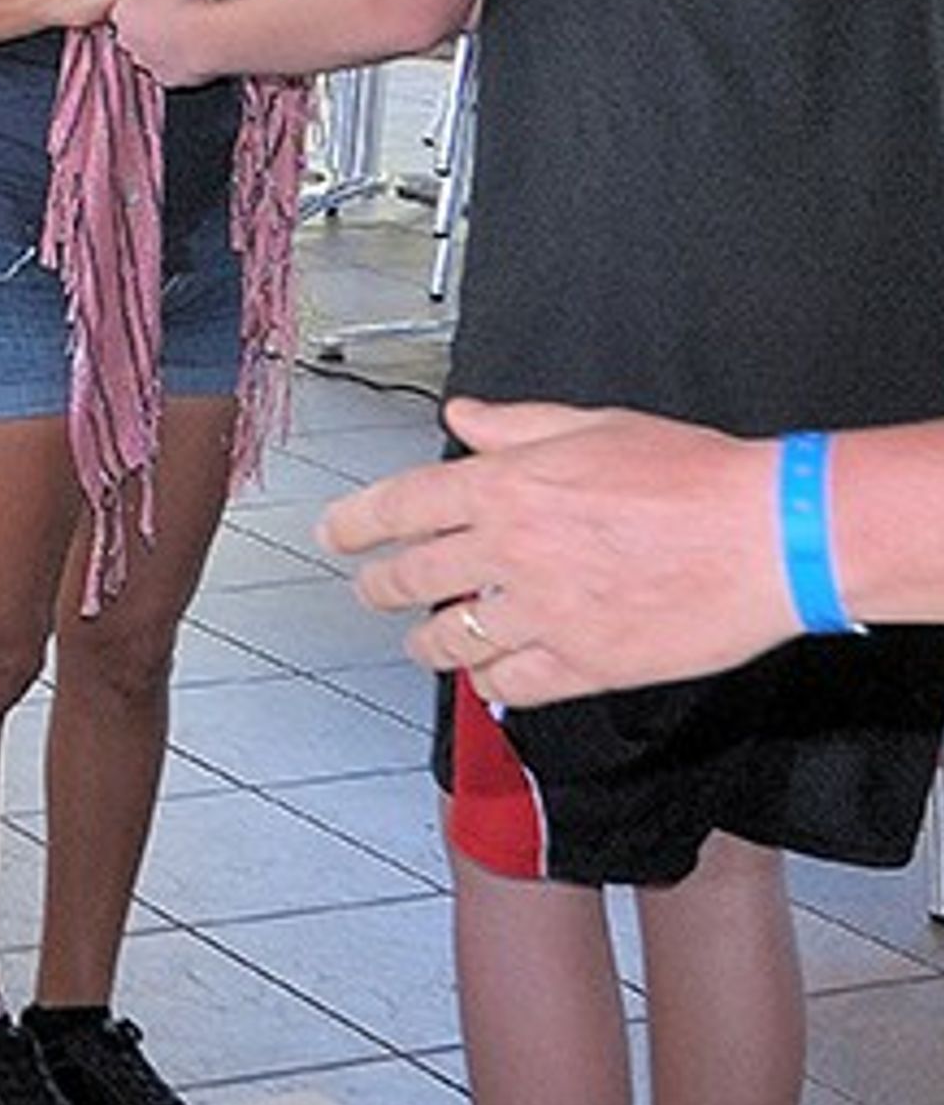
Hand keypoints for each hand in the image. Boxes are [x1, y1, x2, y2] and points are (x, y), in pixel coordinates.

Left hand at [108, 0, 231, 78]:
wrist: (201, 36)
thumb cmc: (189, 1)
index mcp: (124, 10)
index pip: (126, 6)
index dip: (145, 2)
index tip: (161, 0)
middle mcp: (128, 38)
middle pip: (134, 32)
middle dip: (152, 26)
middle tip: (173, 19)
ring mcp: (144, 59)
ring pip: (149, 54)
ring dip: (164, 46)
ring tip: (186, 37)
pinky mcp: (164, 77)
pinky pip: (168, 72)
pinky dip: (178, 65)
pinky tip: (192, 55)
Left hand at [320, 399, 792, 704]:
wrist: (770, 534)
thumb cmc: (695, 474)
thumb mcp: (593, 426)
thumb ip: (515, 427)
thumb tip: (464, 417)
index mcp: (504, 488)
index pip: (399, 506)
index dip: (354, 523)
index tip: (334, 534)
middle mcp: (509, 552)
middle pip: (411, 580)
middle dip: (380, 588)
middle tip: (370, 590)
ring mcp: (544, 613)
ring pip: (452, 641)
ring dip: (429, 644)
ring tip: (424, 643)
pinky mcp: (586, 664)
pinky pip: (512, 686)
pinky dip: (493, 684)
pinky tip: (492, 677)